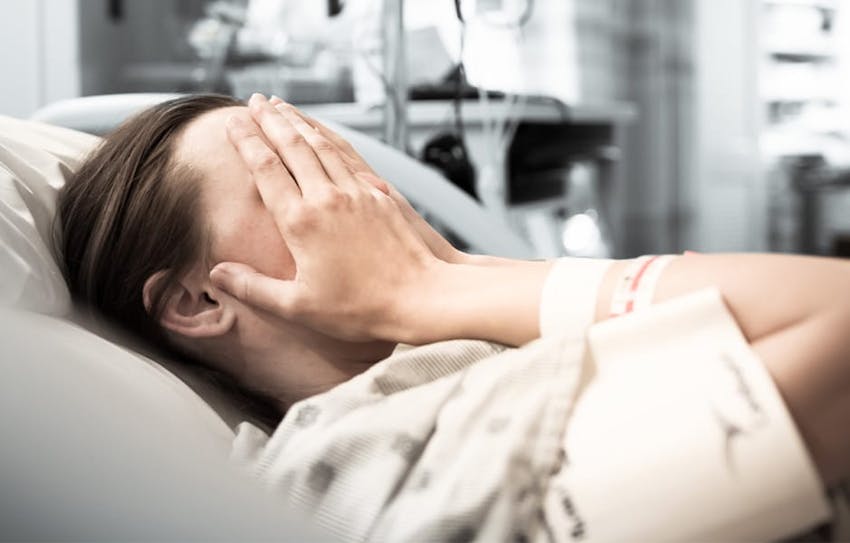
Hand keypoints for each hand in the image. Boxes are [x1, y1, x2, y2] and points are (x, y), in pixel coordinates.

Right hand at [210, 93, 447, 342]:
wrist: (420, 297)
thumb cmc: (359, 309)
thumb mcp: (298, 307)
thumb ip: (253, 287)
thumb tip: (217, 273)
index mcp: (301, 222)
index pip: (265, 169)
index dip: (246, 142)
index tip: (231, 122)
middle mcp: (327, 198)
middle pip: (292, 146)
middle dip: (269, 120)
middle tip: (252, 101)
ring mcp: (356, 192)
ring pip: (321, 145)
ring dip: (298, 121)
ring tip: (281, 106)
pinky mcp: (379, 195)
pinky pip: (348, 156)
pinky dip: (330, 137)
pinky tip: (323, 133)